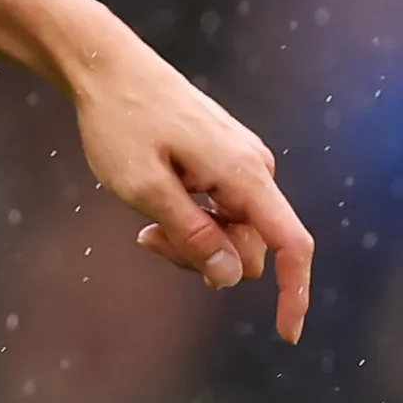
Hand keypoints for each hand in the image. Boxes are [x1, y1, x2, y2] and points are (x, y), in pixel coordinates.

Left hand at [69, 37, 317, 342]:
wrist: (108, 67)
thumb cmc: (121, 123)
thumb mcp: (144, 189)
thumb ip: (191, 234)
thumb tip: (232, 277)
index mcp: (245, 174)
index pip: (292, 244)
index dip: (294, 292)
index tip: (288, 335)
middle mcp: (256, 168)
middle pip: (250, 249)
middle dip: (205, 260)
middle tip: (147, 241)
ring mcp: (243, 164)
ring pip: (232, 234)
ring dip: (193, 243)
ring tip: (143, 224)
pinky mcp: (227, 162)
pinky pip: (222, 213)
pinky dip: (191, 223)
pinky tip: (153, 210)